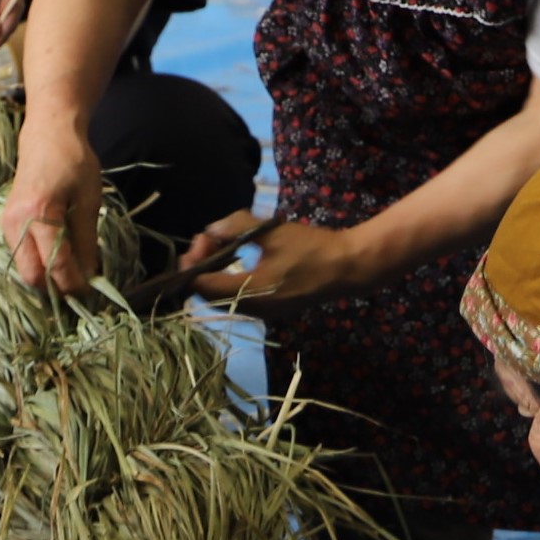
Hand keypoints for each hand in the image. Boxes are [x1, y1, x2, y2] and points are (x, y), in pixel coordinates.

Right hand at [1, 124, 104, 293]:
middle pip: (31, 275)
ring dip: (47, 277)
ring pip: (24, 269)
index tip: (91, 291)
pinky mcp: (6, 224)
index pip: (55, 263)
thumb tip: (90, 274)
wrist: (47, 135)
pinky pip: (21, 256)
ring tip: (72, 272)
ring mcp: (6, 224)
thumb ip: (87, 240)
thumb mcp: (88, 200)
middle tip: (80, 287)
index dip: (74, 283)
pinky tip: (59, 257)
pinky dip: (39, 263)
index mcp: (39, 213)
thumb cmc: (73, 161)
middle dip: (55, 287)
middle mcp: (16, 222)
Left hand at [180, 211, 372, 321]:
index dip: (192, 263)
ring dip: (216, 272)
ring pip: (223, 297)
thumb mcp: (271, 232)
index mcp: (248, 292)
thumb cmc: (311, 249)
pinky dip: (230, 279)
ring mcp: (262, 312)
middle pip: (207, 295)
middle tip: (211, 239)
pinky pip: (238, 297)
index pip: (200, 286)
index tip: (203, 239)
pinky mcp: (271, 308)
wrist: (348, 268)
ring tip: (223, 245)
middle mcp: (251, 309)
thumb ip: (236, 227)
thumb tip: (210, 230)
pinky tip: (239, 258)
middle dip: (202, 266)